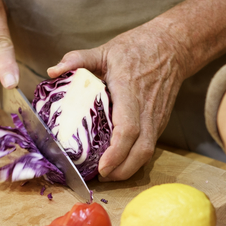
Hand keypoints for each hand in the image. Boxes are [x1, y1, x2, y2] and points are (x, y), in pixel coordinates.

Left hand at [47, 19, 188, 179]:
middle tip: (100, 177)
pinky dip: (134, 160)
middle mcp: (147, 110)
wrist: (173, 47)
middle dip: (121, 171)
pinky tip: (118, 162)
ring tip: (107, 174)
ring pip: (147, 153)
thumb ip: (77, 59)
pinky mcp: (159, 123)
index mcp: (130, 92)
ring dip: (128, 169)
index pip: (128, 129)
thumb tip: (52, 71)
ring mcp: (156, 118)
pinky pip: (148, 147)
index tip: (102, 167)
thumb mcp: (105, 50)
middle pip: (140, 151)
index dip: (116, 152)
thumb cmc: (137, 48)